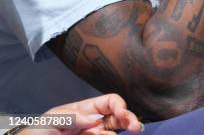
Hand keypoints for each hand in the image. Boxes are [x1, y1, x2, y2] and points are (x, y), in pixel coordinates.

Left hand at [21, 93, 142, 134]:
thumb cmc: (38, 131)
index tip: (121, 113)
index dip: (119, 105)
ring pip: (114, 131)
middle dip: (129, 118)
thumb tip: (95, 119)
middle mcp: (93, 122)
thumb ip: (73, 117)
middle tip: (136, 127)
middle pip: (117, 116)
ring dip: (125, 129)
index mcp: (86, 110)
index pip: (109, 102)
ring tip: (133, 131)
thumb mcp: (53, 119)